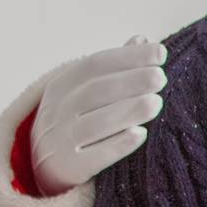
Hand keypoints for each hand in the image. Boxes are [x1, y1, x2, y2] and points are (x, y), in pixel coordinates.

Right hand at [31, 36, 167, 195]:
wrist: (46, 165)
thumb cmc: (78, 120)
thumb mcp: (86, 91)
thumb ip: (114, 68)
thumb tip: (142, 38)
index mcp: (63, 85)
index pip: (96, 64)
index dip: (128, 58)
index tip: (160, 53)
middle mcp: (57, 110)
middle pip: (96, 92)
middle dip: (130, 82)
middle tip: (160, 77)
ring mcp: (60, 140)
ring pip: (94, 123)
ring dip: (127, 111)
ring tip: (156, 103)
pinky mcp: (68, 168)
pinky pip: (94, 157)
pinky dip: (117, 146)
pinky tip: (141, 135)